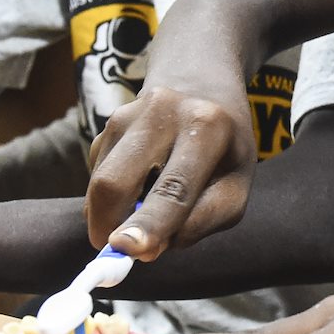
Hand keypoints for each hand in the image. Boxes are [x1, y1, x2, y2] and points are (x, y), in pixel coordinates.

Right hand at [84, 84, 256, 259]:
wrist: (200, 83)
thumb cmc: (224, 148)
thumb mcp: (236, 183)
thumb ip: (203, 219)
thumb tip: (150, 250)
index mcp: (207, 127)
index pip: (175, 185)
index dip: (151, 222)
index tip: (127, 249)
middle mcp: (162, 112)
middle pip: (115, 181)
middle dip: (108, 224)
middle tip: (121, 249)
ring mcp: (127, 113)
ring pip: (99, 181)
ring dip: (110, 213)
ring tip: (143, 209)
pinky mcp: (106, 123)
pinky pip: (97, 174)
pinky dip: (112, 195)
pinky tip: (139, 183)